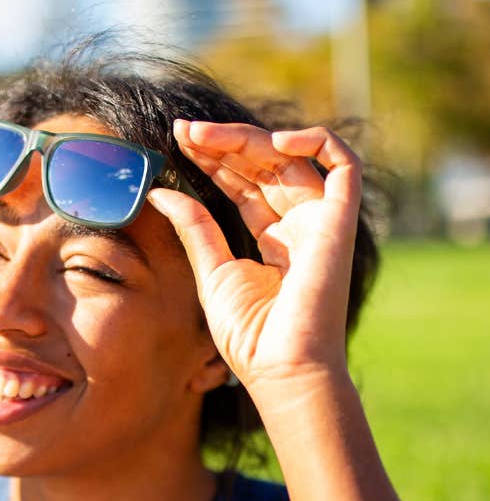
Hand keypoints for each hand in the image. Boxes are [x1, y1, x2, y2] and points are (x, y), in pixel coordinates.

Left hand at [148, 121, 362, 403]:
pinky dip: (313, 142)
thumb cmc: (249, 335)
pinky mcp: (340, 221)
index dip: (214, 160)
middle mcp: (298, 226)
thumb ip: (193, 227)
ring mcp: (321, 222)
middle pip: (264, 166)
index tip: (177, 143)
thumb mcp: (211, 271)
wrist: (281, 368)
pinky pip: (342, 164)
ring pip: (291, 158)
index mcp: (273, 240)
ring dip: (248, 138)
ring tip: (204, 135)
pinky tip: (270, 143)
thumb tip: (159, 191)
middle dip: (223, 144)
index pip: (245, 184)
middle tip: (182, 132)